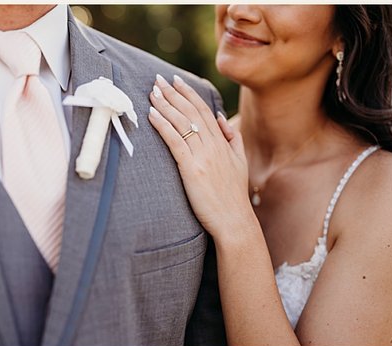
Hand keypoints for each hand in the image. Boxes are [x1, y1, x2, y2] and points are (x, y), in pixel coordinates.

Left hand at [148, 74, 253, 235]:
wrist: (235, 221)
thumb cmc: (233, 196)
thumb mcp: (240, 163)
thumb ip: (233, 138)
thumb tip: (221, 118)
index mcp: (223, 142)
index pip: (203, 110)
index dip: (189, 93)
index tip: (176, 80)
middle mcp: (213, 145)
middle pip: (190, 112)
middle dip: (173, 93)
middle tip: (158, 79)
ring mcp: (203, 156)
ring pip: (182, 123)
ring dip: (165, 105)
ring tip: (152, 92)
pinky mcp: (192, 169)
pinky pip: (175, 141)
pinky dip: (163, 125)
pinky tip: (152, 114)